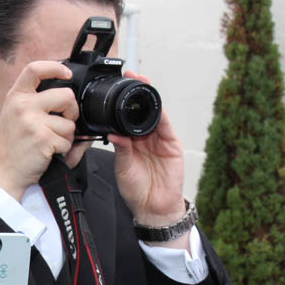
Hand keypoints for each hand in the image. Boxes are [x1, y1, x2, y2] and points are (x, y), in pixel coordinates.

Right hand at [0, 61, 82, 200]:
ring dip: (67, 136)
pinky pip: (68, 141)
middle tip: (65, 121)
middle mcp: (23, 106)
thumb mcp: (15, 114)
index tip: (67, 74)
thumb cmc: (13, 145)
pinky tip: (50, 152)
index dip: (55, 67)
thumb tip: (67, 91)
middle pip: (65, 95)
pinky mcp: (43, 138)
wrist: (4, 171)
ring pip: (70, 123)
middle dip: (72, 110)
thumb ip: (34, 100)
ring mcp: (32, 122)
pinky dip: (64, 150)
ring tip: (51, 142)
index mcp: (16, 96)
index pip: (35, 69)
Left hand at [106, 71, 186, 233]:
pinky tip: (154, 105)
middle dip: (138, 92)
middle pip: (142, 110)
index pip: (127, 116)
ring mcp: (159, 140)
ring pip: (155, 113)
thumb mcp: (122, 167)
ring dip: (149, 98)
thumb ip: (120, 148)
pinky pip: (166, 126)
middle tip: (131, 75)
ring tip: (142, 82)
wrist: (152, 208)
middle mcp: (145, 137)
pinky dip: (160, 115)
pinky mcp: (171, 145)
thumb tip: (113, 132)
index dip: (123, 101)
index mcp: (131, 141)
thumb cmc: (136, 190)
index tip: (117, 86)